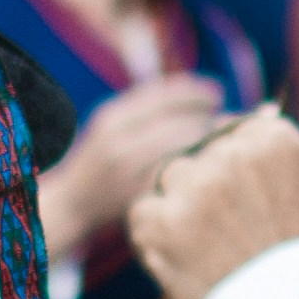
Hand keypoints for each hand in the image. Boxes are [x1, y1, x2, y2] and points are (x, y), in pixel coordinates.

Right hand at [39, 75, 226, 257]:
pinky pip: (175, 175)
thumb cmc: (97, 164)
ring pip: (181, 148)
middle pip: (177, 121)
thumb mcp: (111, 127)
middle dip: (208, 119)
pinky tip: (206, 167)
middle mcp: (117, 141)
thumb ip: (144, 109)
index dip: (196, 91)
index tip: (217, 93)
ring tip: (222, 142)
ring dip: (206, 143)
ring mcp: (126, 171)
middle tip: (230, 120)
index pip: (164, 94)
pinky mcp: (135, 196)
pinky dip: (194, 168)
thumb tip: (196, 92)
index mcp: (111, 117)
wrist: (68, 207)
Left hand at [128, 105, 298, 298]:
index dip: (235, 172)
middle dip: (208, 190)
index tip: (244, 207)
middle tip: (226, 236)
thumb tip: (268, 114)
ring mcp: (194, 188)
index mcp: (274, 138)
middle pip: (201, 156)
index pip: (235, 133)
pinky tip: (182, 260)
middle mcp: (231, 153)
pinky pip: (142, 214)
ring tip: (206, 250)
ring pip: (170, 180)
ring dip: (179, 209)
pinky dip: (154, 237)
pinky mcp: (162, 224)